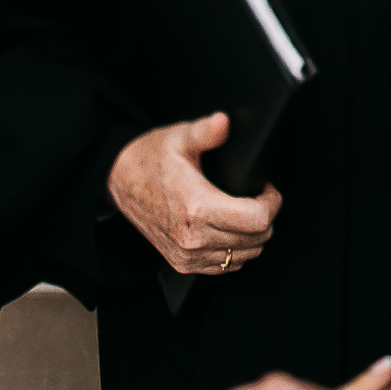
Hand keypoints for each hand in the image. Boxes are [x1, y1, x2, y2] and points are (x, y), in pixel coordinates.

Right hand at [110, 112, 280, 273]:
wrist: (117, 181)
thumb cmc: (148, 159)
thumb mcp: (179, 137)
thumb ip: (206, 131)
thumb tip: (223, 123)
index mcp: (196, 208)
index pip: (257, 220)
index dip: (272, 203)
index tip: (267, 189)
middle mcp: (193, 238)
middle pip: (256, 240)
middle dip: (265, 217)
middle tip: (257, 197)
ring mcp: (188, 255)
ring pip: (246, 255)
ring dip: (253, 236)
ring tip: (243, 211)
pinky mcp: (184, 264)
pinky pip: (227, 266)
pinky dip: (236, 250)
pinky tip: (229, 229)